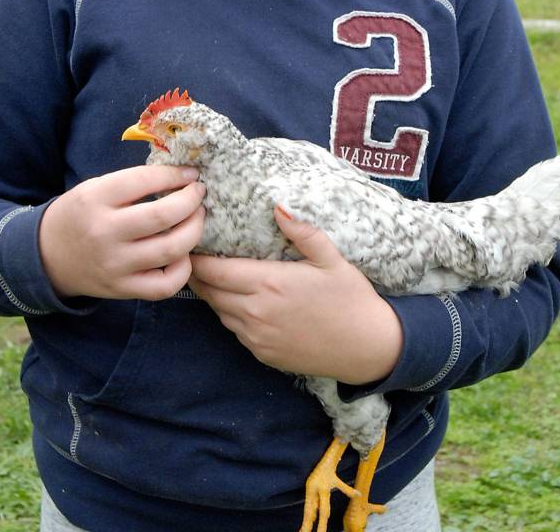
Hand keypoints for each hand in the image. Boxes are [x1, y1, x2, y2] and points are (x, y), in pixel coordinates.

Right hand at [39, 166, 204, 299]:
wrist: (48, 257)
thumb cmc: (81, 215)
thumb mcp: (96, 188)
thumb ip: (134, 182)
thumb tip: (182, 176)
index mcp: (95, 199)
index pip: (145, 181)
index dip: (176, 175)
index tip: (191, 175)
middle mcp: (104, 233)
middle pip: (163, 216)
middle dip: (191, 202)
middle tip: (199, 195)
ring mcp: (114, 265)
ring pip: (171, 250)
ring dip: (194, 230)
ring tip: (196, 218)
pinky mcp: (122, 289)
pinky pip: (165, 285)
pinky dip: (183, 269)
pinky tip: (182, 254)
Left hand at [189, 206, 403, 383]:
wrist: (367, 347)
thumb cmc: (351, 298)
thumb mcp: (332, 258)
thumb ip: (303, 232)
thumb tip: (278, 206)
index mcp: (269, 284)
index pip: (215, 270)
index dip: (198, 258)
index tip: (191, 243)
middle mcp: (256, 312)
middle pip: (210, 292)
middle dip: (198, 274)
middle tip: (193, 256)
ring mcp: (257, 337)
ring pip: (219, 312)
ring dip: (212, 295)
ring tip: (211, 276)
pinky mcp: (263, 354)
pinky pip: (235, 331)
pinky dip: (229, 314)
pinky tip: (238, 301)